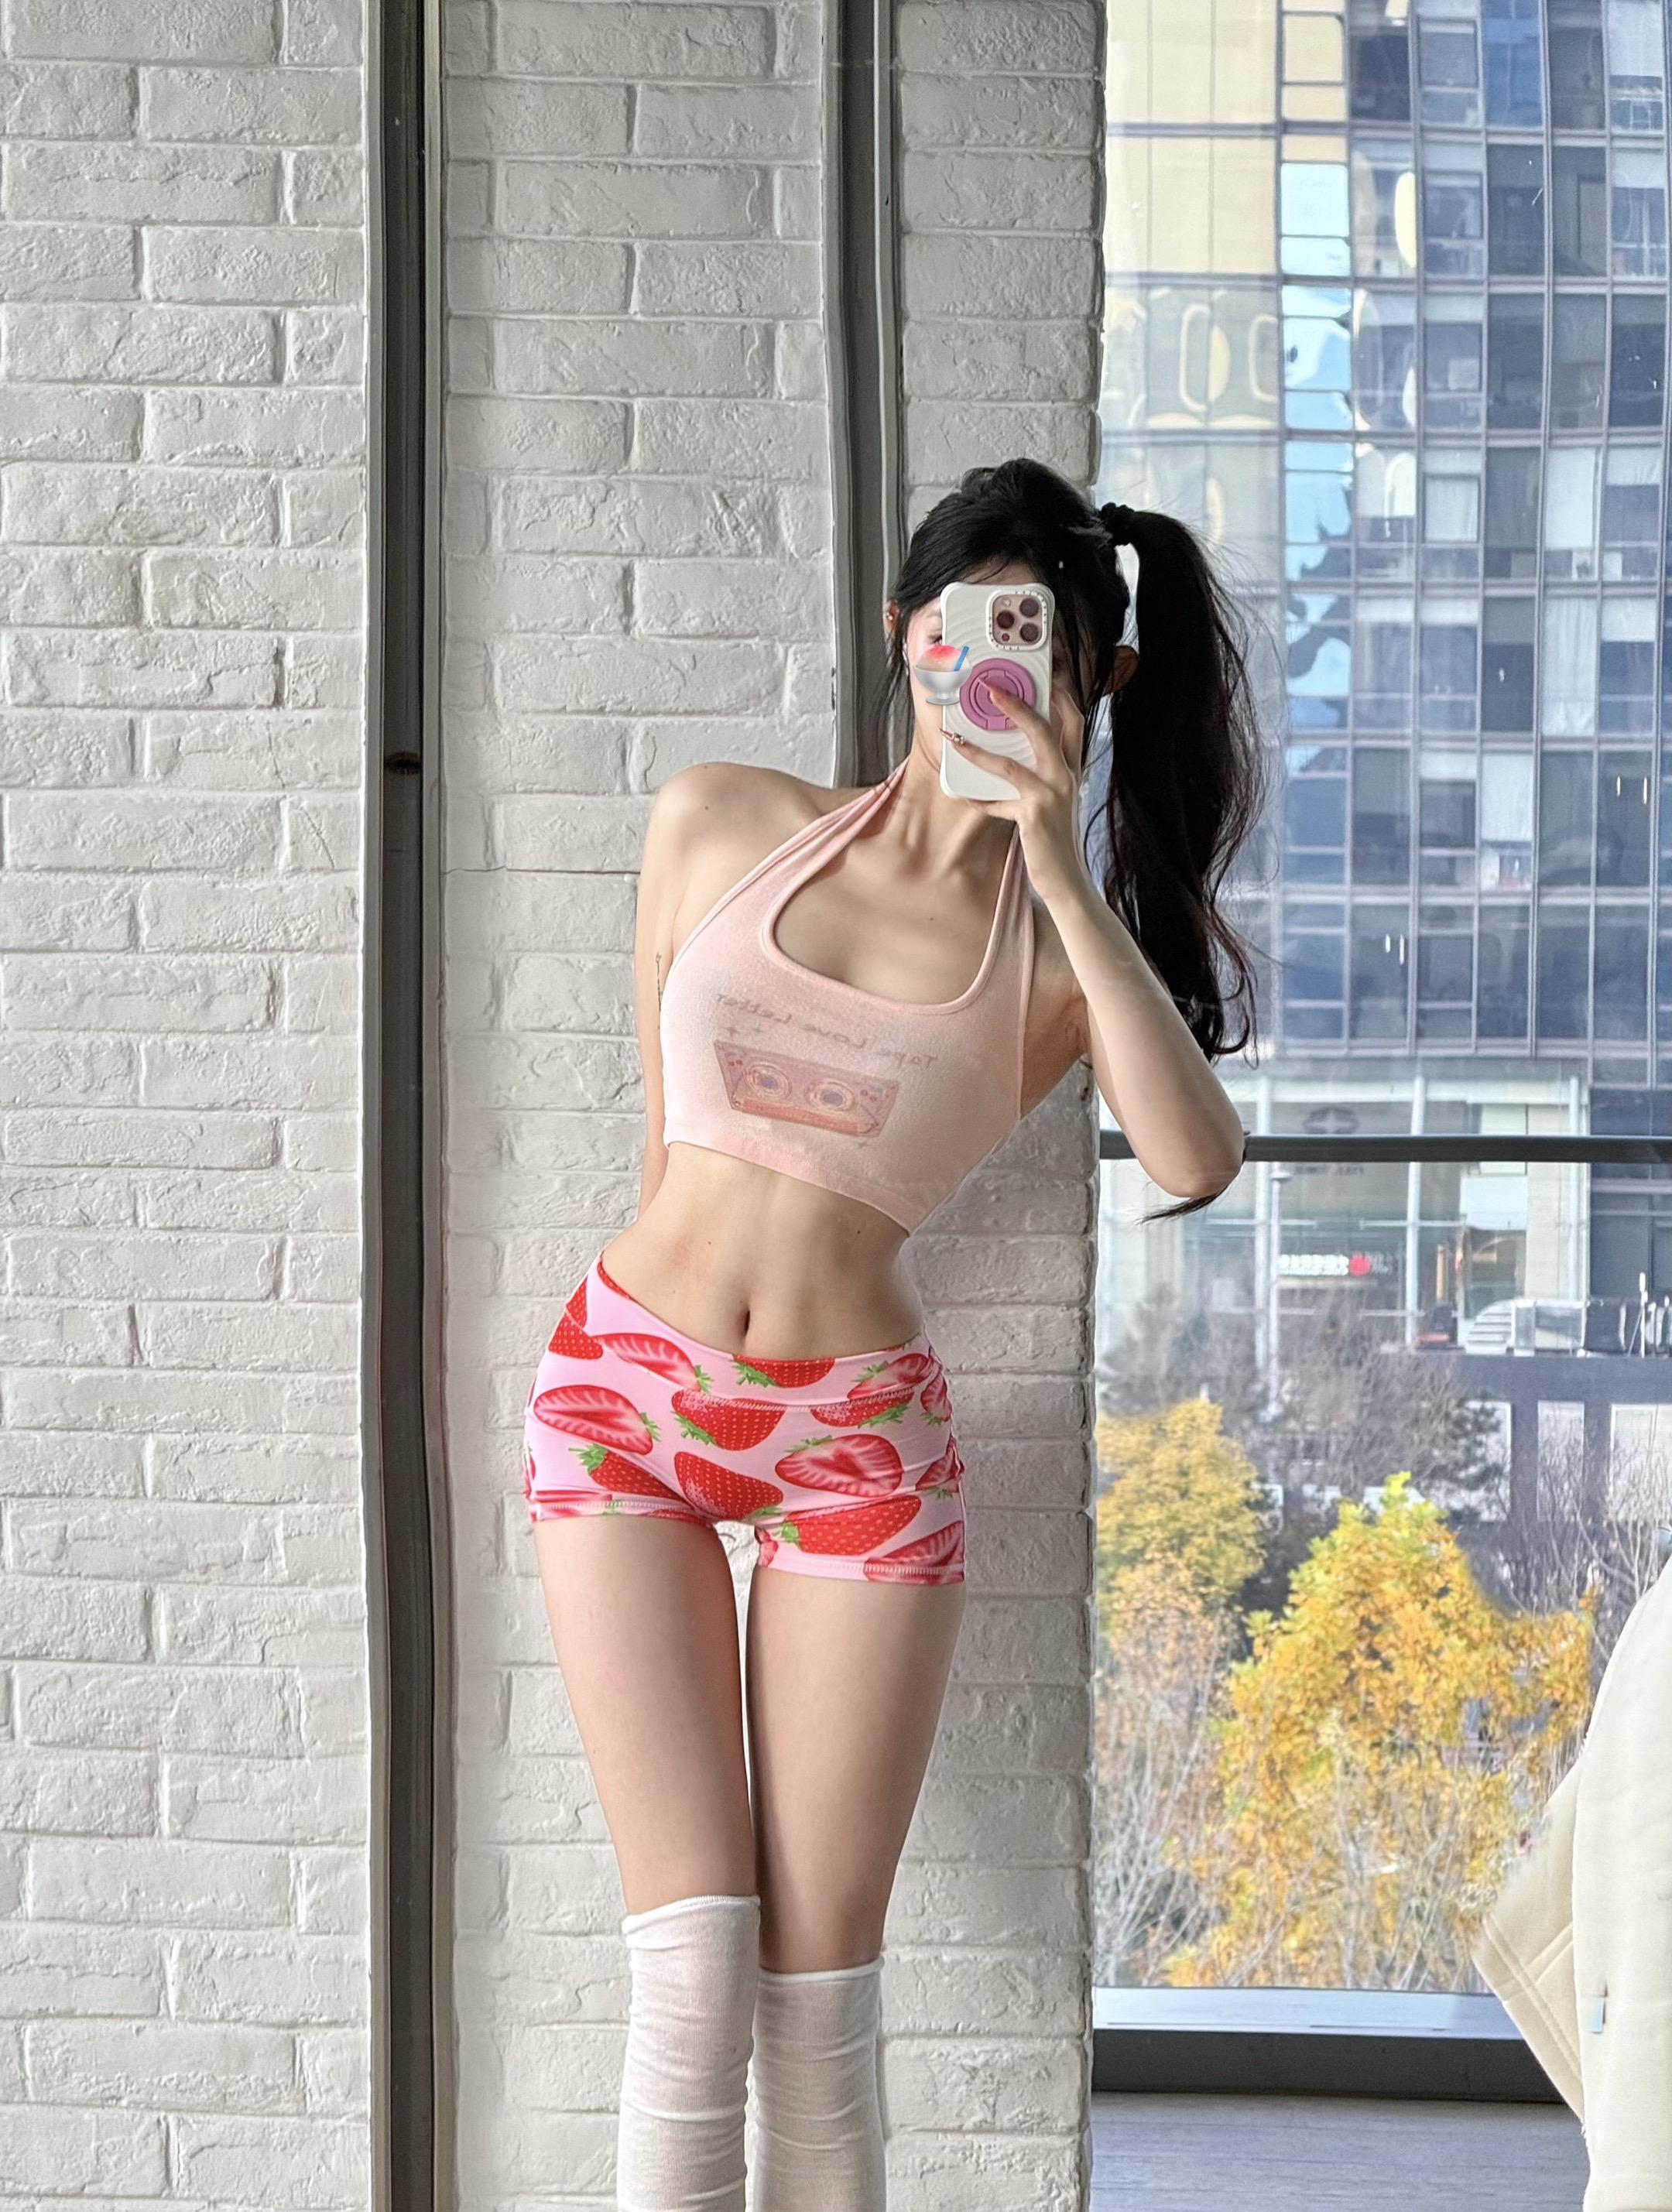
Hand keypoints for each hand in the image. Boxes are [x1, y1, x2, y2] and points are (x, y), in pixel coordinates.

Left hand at [945, 675, 1091, 906]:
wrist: (1067, 879)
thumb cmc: (1054, 837)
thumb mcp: (1052, 800)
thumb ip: (1037, 775)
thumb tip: (1006, 754)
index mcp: (1072, 767)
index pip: (1073, 719)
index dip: (1059, 692)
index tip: (1044, 671)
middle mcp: (1066, 776)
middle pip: (1047, 728)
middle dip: (1019, 705)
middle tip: (992, 688)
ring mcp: (1052, 795)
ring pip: (1012, 763)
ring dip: (980, 751)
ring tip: (956, 740)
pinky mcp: (1034, 816)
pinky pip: (997, 802)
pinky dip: (979, 800)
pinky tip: (963, 797)